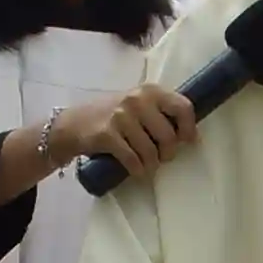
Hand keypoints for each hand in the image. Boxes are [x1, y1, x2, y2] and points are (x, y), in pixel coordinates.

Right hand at [54, 84, 201, 183]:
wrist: (74, 123)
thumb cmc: (113, 116)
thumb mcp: (139, 104)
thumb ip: (161, 112)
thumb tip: (188, 134)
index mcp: (151, 91)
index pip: (183, 107)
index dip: (189, 128)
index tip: (187, 141)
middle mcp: (137, 100)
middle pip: (168, 136)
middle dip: (168, 153)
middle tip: (161, 158)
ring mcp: (121, 116)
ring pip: (151, 151)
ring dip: (152, 165)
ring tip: (148, 166)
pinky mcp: (107, 134)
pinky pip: (133, 159)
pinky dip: (138, 170)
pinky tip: (137, 171)